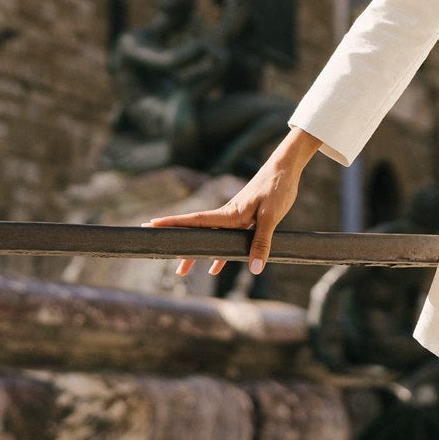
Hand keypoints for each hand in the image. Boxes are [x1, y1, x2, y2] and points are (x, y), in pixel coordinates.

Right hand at [145, 130, 317, 276]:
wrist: (286, 169)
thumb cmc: (277, 187)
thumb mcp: (271, 215)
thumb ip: (262, 241)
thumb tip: (254, 269)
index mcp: (229, 213)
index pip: (195, 220)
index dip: (173, 223)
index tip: (152, 224)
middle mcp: (228, 215)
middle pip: (198, 233)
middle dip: (181, 246)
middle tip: (163, 258)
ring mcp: (235, 218)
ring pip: (211, 239)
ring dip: (197, 253)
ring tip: (182, 270)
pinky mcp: (245, 219)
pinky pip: (227, 240)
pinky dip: (220, 254)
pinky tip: (214, 267)